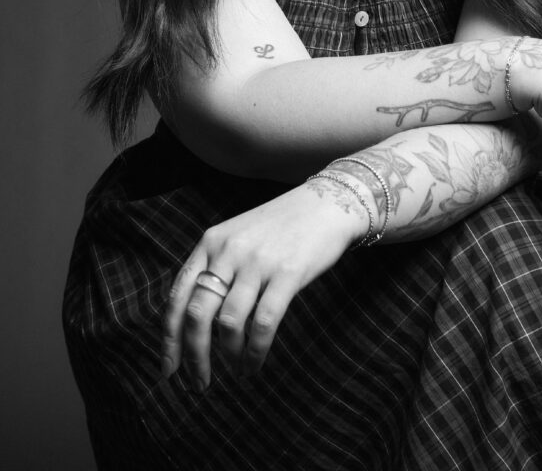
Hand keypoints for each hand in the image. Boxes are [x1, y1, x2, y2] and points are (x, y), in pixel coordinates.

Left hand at [161, 179, 369, 390]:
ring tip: (236, 371)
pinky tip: (254, 365)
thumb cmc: (281, 226)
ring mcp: (258, 262)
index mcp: (211, 242)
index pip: (178, 296)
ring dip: (228, 356)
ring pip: (228, 323)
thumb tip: (195, 321)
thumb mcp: (238, 236)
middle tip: (199, 383)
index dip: (169, 338)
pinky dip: (255, 352)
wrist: (326, 205)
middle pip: (197, 314)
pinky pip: (263, 323)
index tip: (168, 369)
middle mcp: (229, 251)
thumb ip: (216, 268)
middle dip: (194, 356)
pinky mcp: (288, 273)